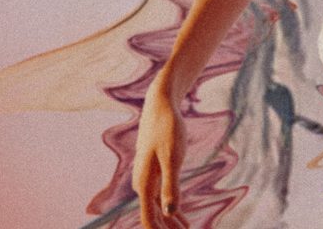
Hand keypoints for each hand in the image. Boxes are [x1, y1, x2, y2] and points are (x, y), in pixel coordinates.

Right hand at [133, 79, 188, 228]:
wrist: (161, 106)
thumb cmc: (168, 129)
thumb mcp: (173, 158)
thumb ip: (171, 186)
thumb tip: (170, 212)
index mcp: (144, 182)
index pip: (149, 216)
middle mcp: (142, 183)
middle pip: (154, 214)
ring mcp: (148, 177)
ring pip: (158, 206)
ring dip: (171, 221)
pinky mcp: (155, 170)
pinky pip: (162, 195)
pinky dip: (171, 207)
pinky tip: (180, 215)